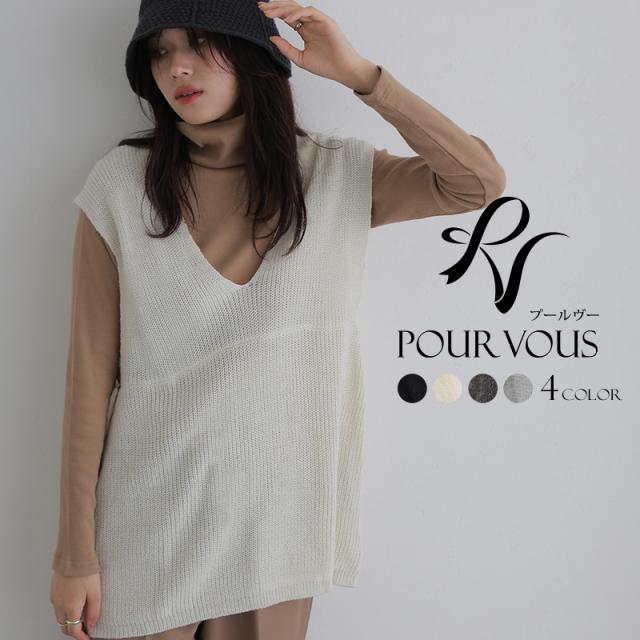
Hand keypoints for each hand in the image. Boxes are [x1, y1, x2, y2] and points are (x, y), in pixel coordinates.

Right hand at [49, 571, 100, 638]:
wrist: (73, 556)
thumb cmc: (86, 572)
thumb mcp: (96, 592)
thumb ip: (94, 610)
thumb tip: (92, 624)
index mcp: (71, 607)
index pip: (74, 630)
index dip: (81, 637)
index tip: (88, 638)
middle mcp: (60, 606)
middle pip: (65, 627)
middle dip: (74, 631)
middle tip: (85, 629)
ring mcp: (55, 599)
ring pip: (60, 618)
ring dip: (69, 622)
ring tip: (81, 617)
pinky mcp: (53, 591)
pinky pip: (57, 607)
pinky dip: (64, 612)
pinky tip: (74, 605)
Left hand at [258, 1, 379, 91]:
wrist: (343, 71)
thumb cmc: (326, 66)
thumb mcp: (300, 59)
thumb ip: (286, 48)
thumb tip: (271, 38)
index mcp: (305, 31)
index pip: (288, 17)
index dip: (275, 14)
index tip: (262, 13)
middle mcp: (311, 23)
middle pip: (291, 9)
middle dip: (275, 7)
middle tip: (261, 7)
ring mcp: (319, 21)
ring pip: (299, 8)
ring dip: (284, 8)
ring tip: (270, 12)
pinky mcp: (327, 22)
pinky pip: (311, 12)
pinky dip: (299, 14)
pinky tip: (288, 19)